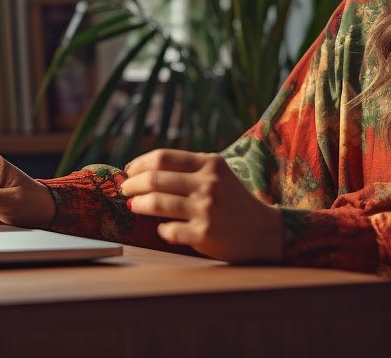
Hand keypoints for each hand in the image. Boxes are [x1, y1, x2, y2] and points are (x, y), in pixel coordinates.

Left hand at [121, 149, 282, 262]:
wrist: (265, 232)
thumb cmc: (234, 201)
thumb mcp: (218, 174)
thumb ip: (189, 168)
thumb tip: (143, 169)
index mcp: (210, 163)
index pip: (163, 157)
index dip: (139, 164)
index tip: (128, 171)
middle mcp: (208, 183)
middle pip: (155, 178)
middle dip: (132, 184)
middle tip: (125, 190)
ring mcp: (206, 209)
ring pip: (157, 203)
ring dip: (139, 204)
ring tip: (133, 206)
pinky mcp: (204, 233)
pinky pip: (168, 230)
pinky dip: (161, 229)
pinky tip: (162, 228)